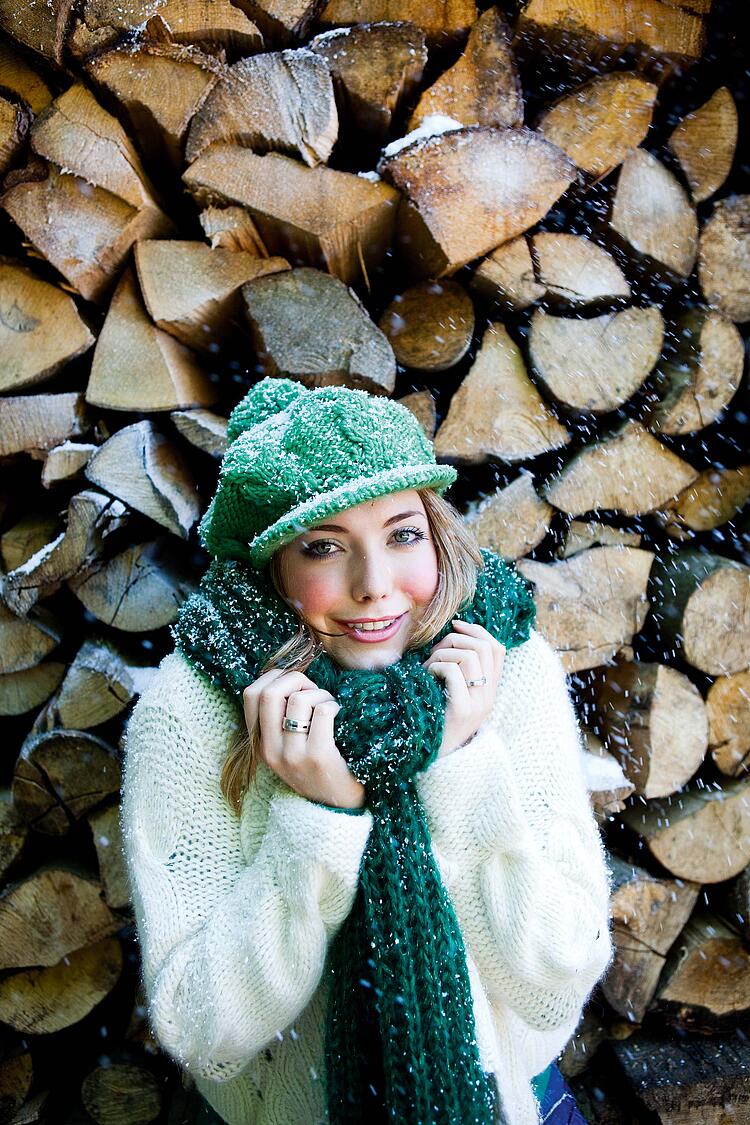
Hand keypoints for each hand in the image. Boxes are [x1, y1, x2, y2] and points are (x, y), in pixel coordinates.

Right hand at [242, 669, 365, 809]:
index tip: (292, 682)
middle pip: (270, 693)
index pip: (250, 695)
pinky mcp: (319, 757)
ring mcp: (293, 755)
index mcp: (260, 744)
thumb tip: (287, 677)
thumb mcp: (286, 748)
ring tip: (328, 705)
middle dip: (295, 679)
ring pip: (299, 700)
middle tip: (312, 689)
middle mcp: (271, 750)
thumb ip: (280, 718)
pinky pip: (323, 711)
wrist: (336, 806)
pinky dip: (333, 704)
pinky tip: (338, 715)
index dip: (272, 677)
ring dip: (320, 694)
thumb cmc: (316, 769)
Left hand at [422, 619, 504, 758]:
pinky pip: (452, 672)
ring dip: (442, 653)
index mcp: (490, 690)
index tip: (455, 626)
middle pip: (483, 648)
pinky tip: (427, 676)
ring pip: (468, 656)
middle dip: (456, 640)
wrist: (431, 757)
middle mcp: (489, 697)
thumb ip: (460, 671)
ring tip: (428, 666)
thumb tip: (453, 634)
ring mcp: (478, 704)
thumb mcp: (453, 693)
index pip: (497, 648)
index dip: (477, 630)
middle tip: (435, 651)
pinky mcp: (462, 710)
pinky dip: (436, 666)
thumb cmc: (435, 719)